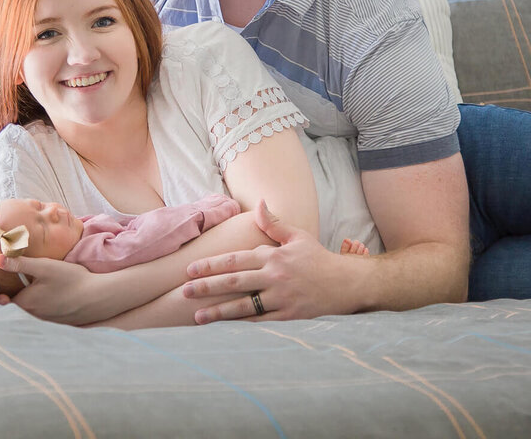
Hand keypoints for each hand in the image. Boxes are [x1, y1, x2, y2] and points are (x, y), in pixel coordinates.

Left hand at [0, 255, 109, 324]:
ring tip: (31, 282)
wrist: (99, 298)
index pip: (2, 296)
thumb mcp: (44, 267)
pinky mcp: (57, 320)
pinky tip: (50, 291)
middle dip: (13, 290)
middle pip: (15, 301)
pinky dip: (41, 302)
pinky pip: (42, 310)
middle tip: (17, 275)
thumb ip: (19, 263)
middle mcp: (31, 316)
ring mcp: (44, 320)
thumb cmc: (71, 280)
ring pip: (29, 307)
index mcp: (24, 303)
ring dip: (28, 296)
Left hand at [183, 201, 351, 323]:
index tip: (191, 270)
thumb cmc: (318, 259)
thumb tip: (258, 203)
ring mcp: (281, 297)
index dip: (211, 265)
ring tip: (197, 316)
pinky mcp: (288, 316)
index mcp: (273, 256)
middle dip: (207, 287)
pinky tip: (224, 327)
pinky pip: (260, 321)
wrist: (346, 283)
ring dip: (219, 311)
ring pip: (244, 305)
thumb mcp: (297, 236)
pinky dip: (241, 324)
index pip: (235, 260)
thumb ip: (274, 223)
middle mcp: (274, 276)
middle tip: (184, 291)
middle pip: (234, 282)